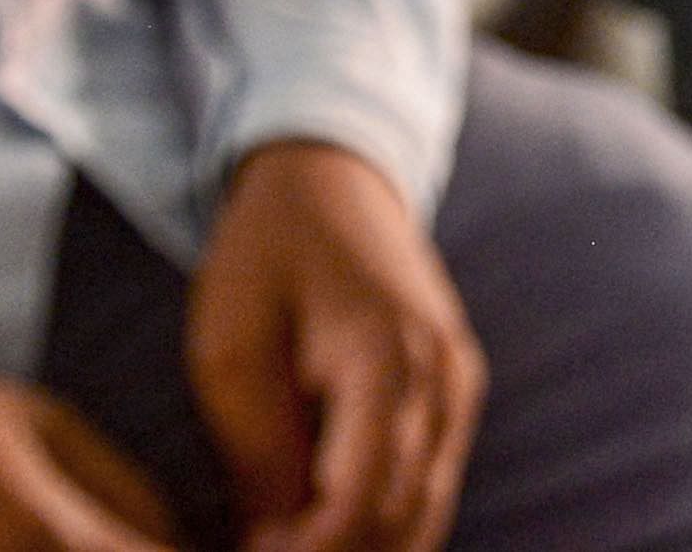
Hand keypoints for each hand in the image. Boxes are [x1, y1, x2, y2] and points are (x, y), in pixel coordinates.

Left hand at [187, 141, 487, 551]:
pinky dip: (385, 520)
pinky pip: (430, 481)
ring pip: (426, 510)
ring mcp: (460, 385)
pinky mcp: (457, 390)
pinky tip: (323, 528)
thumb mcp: (232, 350)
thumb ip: (261, 454)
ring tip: (289, 544)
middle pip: (403, 518)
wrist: (331, 177)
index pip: (362, 502)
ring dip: (364, 547)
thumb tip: (274, 548)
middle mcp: (444, 378)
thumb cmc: (267, 256)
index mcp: (387, 359)